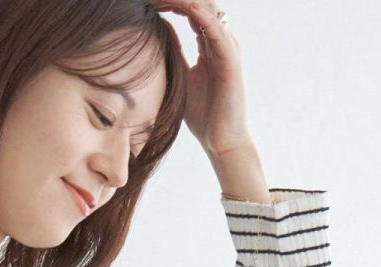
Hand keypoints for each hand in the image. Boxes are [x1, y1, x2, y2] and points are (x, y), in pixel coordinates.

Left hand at [146, 0, 250, 155]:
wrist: (220, 139)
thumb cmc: (203, 114)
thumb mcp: (181, 76)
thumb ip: (174, 52)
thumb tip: (160, 30)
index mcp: (209, 44)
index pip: (191, 11)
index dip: (172, 3)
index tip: (150, 1)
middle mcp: (220, 40)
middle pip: (200, 4)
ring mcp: (227, 48)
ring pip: (208, 10)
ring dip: (185, 1)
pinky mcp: (230, 59)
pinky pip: (216, 29)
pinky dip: (200, 15)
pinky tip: (184, 7)